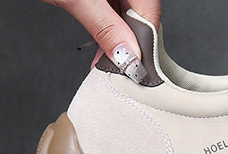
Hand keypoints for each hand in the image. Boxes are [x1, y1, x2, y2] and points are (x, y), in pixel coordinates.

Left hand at [44, 1, 160, 79]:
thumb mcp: (78, 0)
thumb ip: (105, 27)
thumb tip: (128, 56)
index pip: (148, 12)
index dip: (144, 42)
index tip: (135, 69)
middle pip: (139, 16)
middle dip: (130, 46)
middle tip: (121, 72)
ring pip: (127, 18)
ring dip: (118, 43)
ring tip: (107, 65)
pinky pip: (113, 14)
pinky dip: (108, 33)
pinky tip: (101, 52)